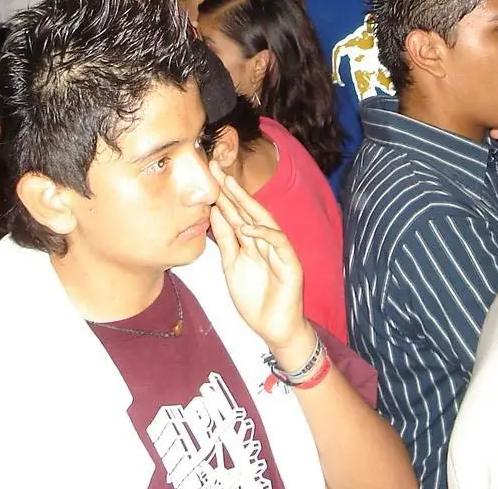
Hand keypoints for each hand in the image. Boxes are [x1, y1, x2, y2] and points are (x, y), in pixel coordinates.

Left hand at [208, 161, 310, 356]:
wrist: (274, 328)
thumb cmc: (255, 297)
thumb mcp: (232, 264)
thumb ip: (226, 239)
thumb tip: (213, 212)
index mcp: (252, 240)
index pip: (237, 212)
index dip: (222, 195)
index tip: (207, 176)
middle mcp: (266, 240)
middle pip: (249, 210)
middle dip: (233, 190)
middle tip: (216, 169)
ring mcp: (279, 250)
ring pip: (264, 221)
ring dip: (247, 203)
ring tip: (230, 187)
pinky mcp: (291, 264)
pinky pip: (279, 244)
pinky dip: (264, 234)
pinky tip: (248, 226)